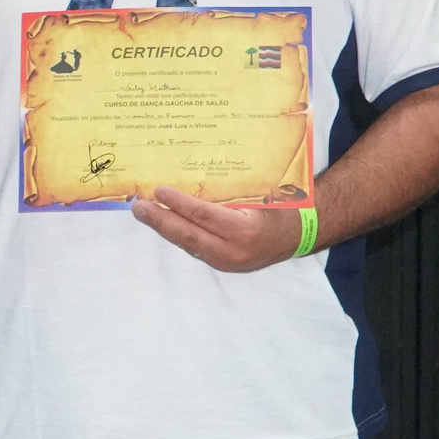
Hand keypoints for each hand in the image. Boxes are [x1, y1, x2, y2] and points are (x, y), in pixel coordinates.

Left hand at [129, 185, 308, 272]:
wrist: (300, 234)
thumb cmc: (281, 207)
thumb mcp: (260, 195)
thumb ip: (230, 191)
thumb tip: (191, 174)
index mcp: (245, 230)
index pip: (203, 215)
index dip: (178, 203)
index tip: (159, 190)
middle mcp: (234, 250)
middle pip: (188, 234)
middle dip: (160, 220)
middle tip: (138, 207)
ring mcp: (227, 261)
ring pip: (188, 243)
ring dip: (164, 228)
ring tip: (144, 213)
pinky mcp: (222, 264)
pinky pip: (195, 248)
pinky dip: (177, 234)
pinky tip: (162, 222)